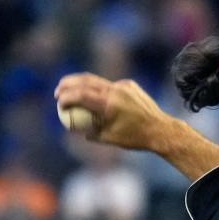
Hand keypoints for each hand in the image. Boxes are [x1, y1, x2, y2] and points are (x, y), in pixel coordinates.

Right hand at [54, 73, 174, 152]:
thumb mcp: (109, 138)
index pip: (81, 95)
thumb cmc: (134, 138)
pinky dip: (100, 90)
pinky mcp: (130, 85)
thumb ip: (91, 132)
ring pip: (97, 80)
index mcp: (109, 104)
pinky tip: (97, 99)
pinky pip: (110, 85)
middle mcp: (115, 91)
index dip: (66, 97)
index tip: (59, 102)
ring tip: (71, 90)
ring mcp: (123, 86)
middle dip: (68, 84)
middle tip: (58, 91)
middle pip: (85, 81)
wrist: (160, 130)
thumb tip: (76, 129)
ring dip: (82, 84)